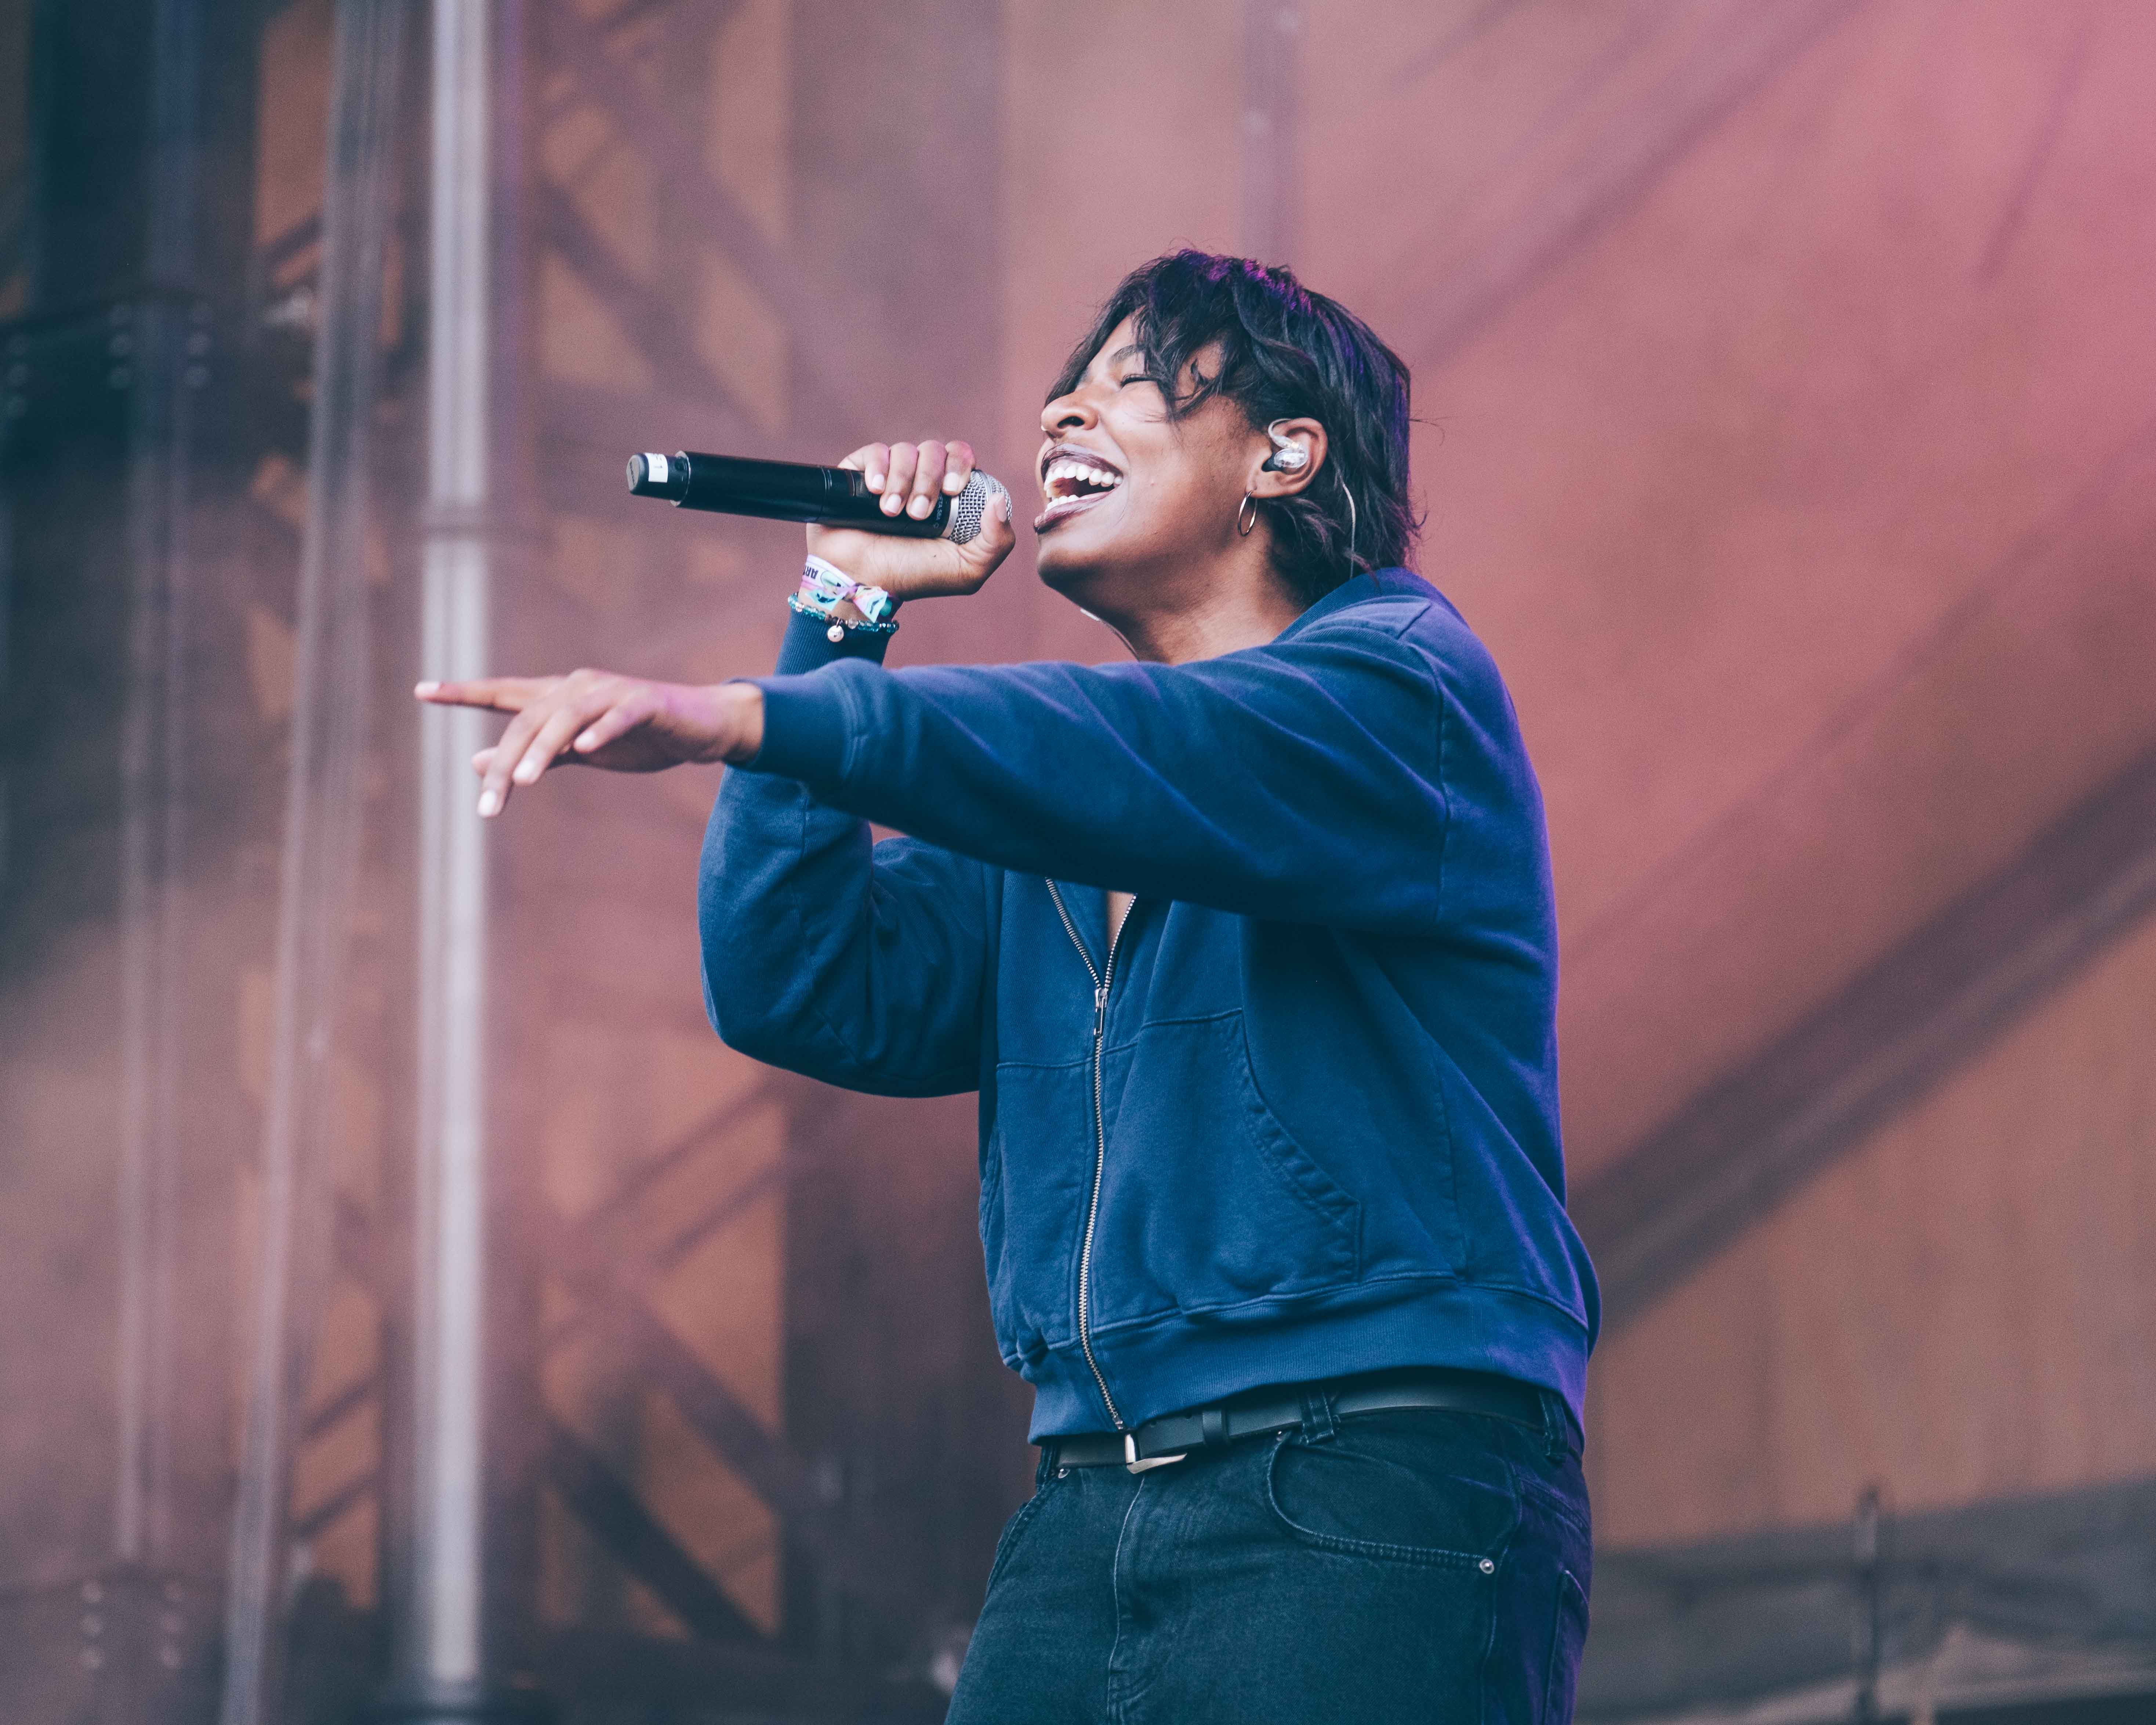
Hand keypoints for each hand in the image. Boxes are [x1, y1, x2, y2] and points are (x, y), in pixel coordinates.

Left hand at [414, 669, 763, 817]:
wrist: (700, 725)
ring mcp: (612, 693)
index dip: (463, 692)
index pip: (503, 693)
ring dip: (543, 749)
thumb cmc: (640, 737)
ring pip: (567, 717)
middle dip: (505, 761)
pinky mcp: (646, 702)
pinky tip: (586, 747)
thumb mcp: (578, 751)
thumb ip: (532, 755)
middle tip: (488, 805)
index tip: (422, 691)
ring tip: (523, 781)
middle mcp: (578, 688)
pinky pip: (619, 715)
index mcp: (559, 698)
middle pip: (529, 720)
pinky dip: (602, 730)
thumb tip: (475, 763)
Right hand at [807, 437, 1014, 599]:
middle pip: (935, 450)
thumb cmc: (914, 577)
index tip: (952, 491)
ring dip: (902, 482)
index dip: (960, 465)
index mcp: (949, 496)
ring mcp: (891, 475)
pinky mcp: (860, 473)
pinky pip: (875, 451)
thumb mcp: (967, 570)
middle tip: (918, 514)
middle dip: (929, 478)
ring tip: (891, 512)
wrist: (863, 581)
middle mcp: (921, 480)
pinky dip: (877, 468)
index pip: (961, 458)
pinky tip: (875, 491)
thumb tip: (999, 500)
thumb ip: (997, 542)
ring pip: (905, 451)